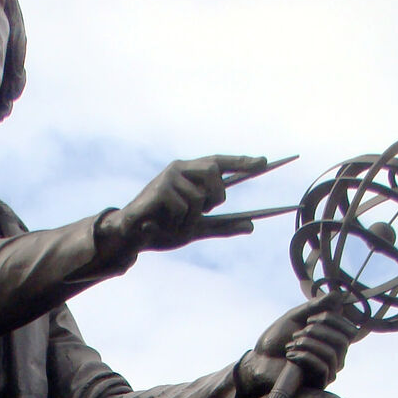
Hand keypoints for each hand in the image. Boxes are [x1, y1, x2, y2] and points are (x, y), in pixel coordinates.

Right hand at [102, 155, 266, 253]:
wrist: (132, 236)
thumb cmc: (163, 228)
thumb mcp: (197, 228)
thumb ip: (223, 226)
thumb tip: (251, 226)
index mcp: (190, 174)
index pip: (220, 162)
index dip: (241, 161)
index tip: (264, 163)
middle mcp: (181, 168)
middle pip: (215, 173)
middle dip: (216, 197)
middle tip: (202, 212)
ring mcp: (170, 176)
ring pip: (200, 196)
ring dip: (192, 219)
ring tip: (177, 224)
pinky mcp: (161, 188)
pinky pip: (185, 207)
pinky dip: (180, 222)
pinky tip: (165, 224)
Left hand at [236, 299, 357, 397]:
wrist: (259, 360)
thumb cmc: (277, 339)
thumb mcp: (295, 317)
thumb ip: (316, 306)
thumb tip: (338, 295)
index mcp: (333, 340)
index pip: (350, 330)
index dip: (332, 319)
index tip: (309, 318)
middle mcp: (335, 356)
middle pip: (343, 341)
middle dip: (319, 332)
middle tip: (298, 333)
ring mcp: (328, 371)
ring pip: (332, 355)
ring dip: (309, 345)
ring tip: (291, 344)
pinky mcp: (317, 384)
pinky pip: (323, 368)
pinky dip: (305, 357)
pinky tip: (289, 355)